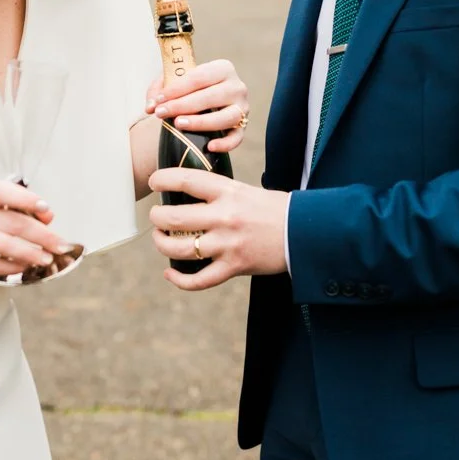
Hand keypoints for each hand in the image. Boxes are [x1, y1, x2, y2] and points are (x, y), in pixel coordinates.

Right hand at [0, 180, 75, 281]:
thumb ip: (19, 210)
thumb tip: (48, 217)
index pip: (1, 190)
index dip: (25, 198)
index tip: (46, 208)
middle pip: (12, 222)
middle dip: (42, 235)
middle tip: (60, 244)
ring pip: (2, 245)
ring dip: (29, 253)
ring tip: (47, 258)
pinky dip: (12, 267)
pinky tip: (24, 267)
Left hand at [145, 58, 249, 153]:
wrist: (205, 102)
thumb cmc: (190, 90)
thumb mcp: (175, 83)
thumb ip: (159, 90)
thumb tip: (150, 106)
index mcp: (222, 68)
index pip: (199, 77)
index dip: (176, 89)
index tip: (158, 100)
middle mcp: (236, 86)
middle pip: (211, 96)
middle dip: (182, 105)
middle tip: (160, 113)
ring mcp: (242, 108)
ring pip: (227, 117)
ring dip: (201, 122)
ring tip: (178, 124)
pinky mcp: (243, 127)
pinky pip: (237, 137)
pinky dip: (225, 144)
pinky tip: (209, 146)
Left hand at [148, 167, 288, 289]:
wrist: (304, 232)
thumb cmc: (274, 209)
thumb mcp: (245, 191)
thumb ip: (218, 192)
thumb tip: (187, 192)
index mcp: (228, 192)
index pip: (186, 180)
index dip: (162, 179)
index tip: (154, 181)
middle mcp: (225, 217)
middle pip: (174, 218)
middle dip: (157, 218)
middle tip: (156, 217)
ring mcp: (228, 244)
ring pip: (179, 249)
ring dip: (162, 245)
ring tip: (160, 239)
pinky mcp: (234, 267)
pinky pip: (198, 280)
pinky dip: (179, 280)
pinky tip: (170, 273)